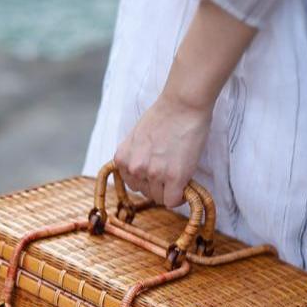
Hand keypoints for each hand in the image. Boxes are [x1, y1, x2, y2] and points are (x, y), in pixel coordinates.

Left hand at [114, 93, 211, 207]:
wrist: (182, 104)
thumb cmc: (163, 117)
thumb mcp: (136, 139)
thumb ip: (134, 158)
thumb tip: (141, 177)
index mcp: (122, 160)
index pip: (133, 185)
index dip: (147, 180)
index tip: (158, 170)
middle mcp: (134, 168)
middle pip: (146, 193)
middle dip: (158, 184)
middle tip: (170, 167)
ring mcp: (153, 174)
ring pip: (160, 198)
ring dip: (169, 189)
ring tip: (178, 170)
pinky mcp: (173, 177)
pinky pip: (173, 201)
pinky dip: (180, 197)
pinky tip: (184, 183)